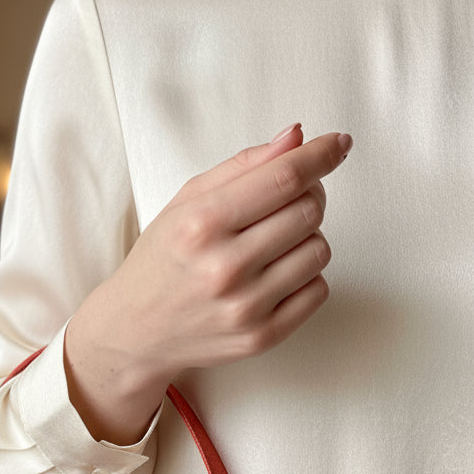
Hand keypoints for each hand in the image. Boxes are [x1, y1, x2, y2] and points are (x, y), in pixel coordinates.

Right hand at [64, 125, 350, 445]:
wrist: (136, 332)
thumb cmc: (162, 262)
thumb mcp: (187, 202)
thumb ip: (244, 166)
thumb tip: (298, 137)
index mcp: (201, 225)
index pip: (284, 178)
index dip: (321, 156)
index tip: (337, 146)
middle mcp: (224, 268)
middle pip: (309, 210)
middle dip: (308, 196)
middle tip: (285, 202)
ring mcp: (245, 307)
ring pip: (320, 250)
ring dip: (306, 238)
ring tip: (273, 244)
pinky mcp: (261, 337)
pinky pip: (318, 290)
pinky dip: (305, 276)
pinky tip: (274, 274)